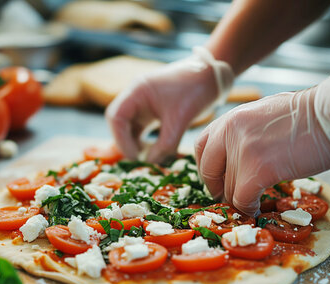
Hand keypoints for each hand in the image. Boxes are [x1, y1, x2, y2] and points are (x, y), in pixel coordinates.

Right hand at [105, 47, 233, 162]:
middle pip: (119, 123)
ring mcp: (142, 103)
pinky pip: (140, 128)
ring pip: (129, 127)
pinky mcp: (151, 110)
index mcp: (137, 91)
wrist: (212, 75)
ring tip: (146, 159)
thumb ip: (165, 143)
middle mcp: (135, 96)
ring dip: (134, 144)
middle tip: (139, 161)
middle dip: (126, 143)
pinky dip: (144, 141)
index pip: (116, 117)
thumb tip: (151, 163)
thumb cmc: (196, 89)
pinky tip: (153, 152)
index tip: (135, 156)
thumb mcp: (181, 119)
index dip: (121, 139)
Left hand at [195, 57, 329, 215]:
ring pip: (229, 190)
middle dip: (220, 191)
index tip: (218, 181)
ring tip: (252, 205)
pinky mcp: (258, 169)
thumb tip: (238, 156)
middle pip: (210, 173)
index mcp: (230, 119)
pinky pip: (243, 199)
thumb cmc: (310, 114)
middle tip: (233, 199)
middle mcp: (229, 132)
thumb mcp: (263, 115)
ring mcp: (242, 151)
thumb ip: (244, 133)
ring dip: (240, 202)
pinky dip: (250, 209)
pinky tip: (259, 209)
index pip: (202, 149)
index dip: (208, 170)